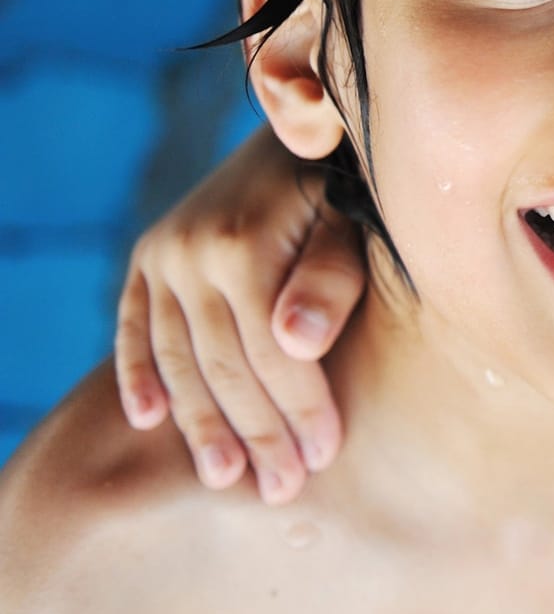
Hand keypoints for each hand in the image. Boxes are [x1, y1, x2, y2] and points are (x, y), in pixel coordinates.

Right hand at [113, 127, 366, 502]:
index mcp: (244, 244)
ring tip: (227, 477)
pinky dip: (138, 375)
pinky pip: (134, 328)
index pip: (271, 353)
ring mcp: (162, 254)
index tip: (325, 457)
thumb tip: (297, 343)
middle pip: (223, 365)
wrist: (304, 124)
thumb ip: (333, 280)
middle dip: (256, 433)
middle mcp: (189, 250)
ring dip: (200, 424)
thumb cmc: (350, 183)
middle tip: (282, 489)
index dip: (299, 409)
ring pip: (177, 358)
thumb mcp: (358, 220)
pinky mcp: (147, 257)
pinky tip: (151, 420)